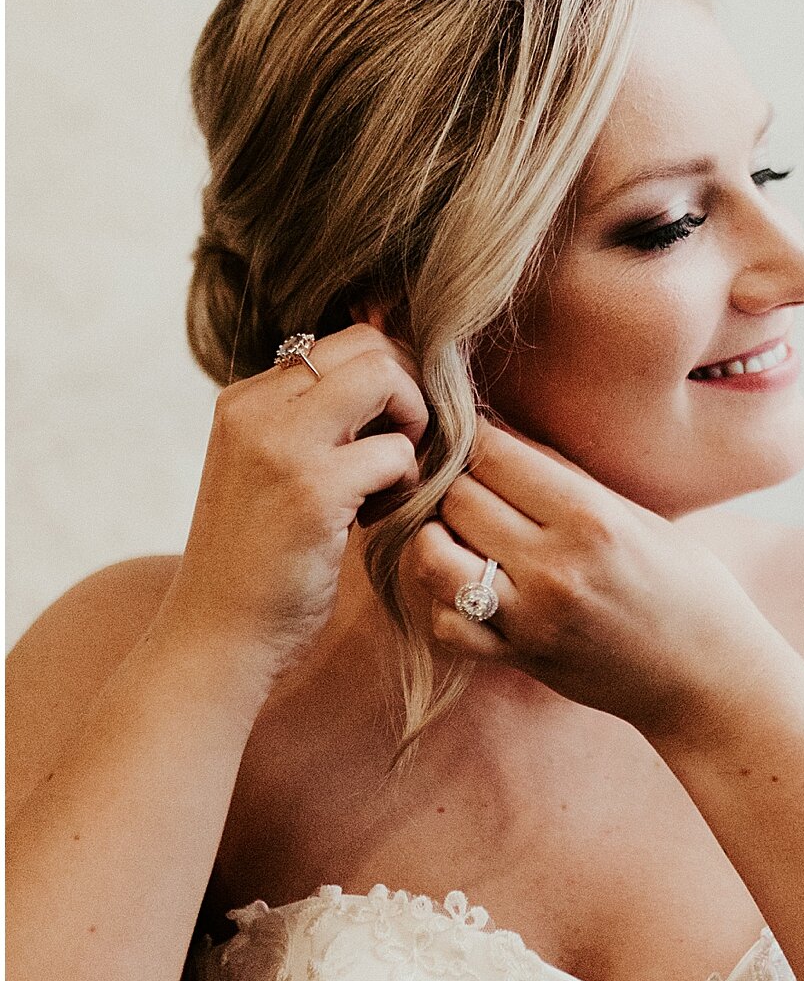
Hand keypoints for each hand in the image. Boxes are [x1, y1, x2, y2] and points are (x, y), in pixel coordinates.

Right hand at [158, 323, 429, 697]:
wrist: (216, 640)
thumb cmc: (257, 563)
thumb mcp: (272, 472)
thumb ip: (316, 423)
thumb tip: (393, 365)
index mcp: (244, 399)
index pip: (342, 340)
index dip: (389, 379)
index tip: (388, 432)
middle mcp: (255, 408)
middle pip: (370, 343)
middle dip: (410, 391)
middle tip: (402, 450)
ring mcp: (281, 445)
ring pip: (385, 377)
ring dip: (412, 429)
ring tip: (388, 483)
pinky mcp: (312, 491)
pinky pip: (397, 452)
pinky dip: (407, 484)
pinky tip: (376, 520)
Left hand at [403, 418, 775, 737]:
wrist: (708, 676)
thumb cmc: (686, 585)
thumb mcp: (637, 515)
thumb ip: (565, 476)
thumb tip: (499, 433)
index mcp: (591, 518)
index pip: (493, 454)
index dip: (479, 440)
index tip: (484, 442)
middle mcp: (555, 566)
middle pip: (457, 497)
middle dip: (457, 483)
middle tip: (475, 486)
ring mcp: (531, 617)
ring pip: (433, 556)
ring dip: (436, 537)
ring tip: (462, 534)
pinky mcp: (519, 657)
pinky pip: (446, 622)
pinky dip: (444, 602)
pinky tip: (468, 588)